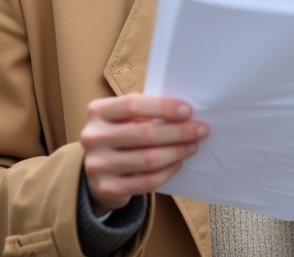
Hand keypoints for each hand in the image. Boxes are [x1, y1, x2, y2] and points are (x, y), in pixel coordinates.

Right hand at [80, 93, 208, 215]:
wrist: (96, 172)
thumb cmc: (119, 136)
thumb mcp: (123, 118)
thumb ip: (145, 113)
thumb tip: (184, 113)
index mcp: (97, 112)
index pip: (132, 105)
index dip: (163, 107)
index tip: (187, 111)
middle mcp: (93, 137)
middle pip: (145, 133)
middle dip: (178, 132)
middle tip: (201, 130)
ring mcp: (98, 165)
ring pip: (149, 159)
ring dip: (177, 152)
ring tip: (193, 146)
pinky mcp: (108, 188)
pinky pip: (147, 181)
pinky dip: (168, 172)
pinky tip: (178, 163)